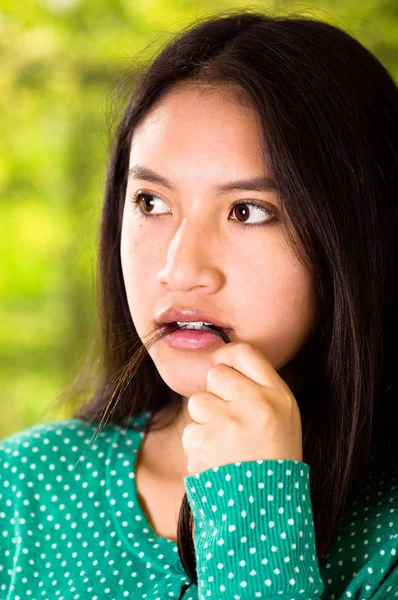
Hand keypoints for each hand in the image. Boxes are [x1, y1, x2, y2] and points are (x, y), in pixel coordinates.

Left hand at [182, 342, 302, 474]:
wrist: (264, 513)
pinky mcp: (206, 444)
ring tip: (225, 445)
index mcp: (279, 396)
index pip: (244, 353)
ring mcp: (230, 424)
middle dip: (215, 394)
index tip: (220, 365)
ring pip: (198, 402)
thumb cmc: (273, 461)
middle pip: (216, 375)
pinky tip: (217, 462)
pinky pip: (190, 432)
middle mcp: (256, 405)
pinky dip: (198, 447)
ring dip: (205, 422)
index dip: (226, 356)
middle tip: (229, 419)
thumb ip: (258, 390)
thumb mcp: (283, 420)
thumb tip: (221, 363)